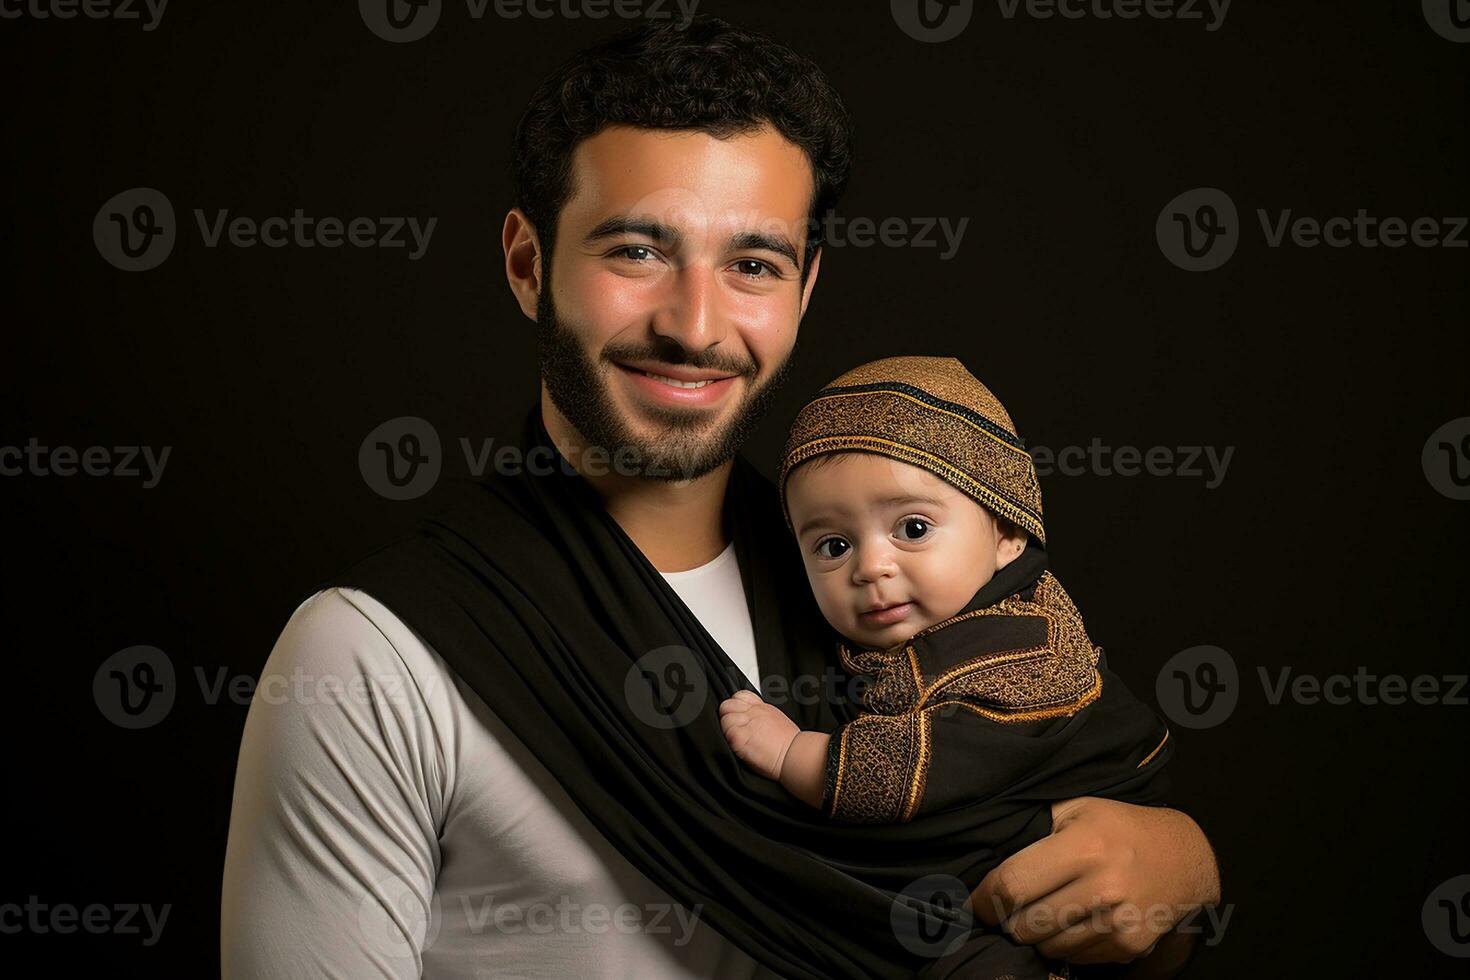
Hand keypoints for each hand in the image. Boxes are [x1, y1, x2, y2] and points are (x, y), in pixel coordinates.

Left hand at [719, 690, 798, 781]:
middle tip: (736, 730)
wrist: (793, 755)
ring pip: (724, 717)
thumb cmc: (789, 745)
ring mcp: (745, 722)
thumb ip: (760, 716)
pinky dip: (729, 740)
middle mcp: (752, 711)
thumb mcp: (776, 720)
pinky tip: (739, 746)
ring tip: (739, 739)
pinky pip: (725, 732)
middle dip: (728, 716)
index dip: (736, 706)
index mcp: (761, 707)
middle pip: (727, 704)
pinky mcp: (738, 736)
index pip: (739, 696)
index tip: (738, 717)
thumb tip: (749, 719)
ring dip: (727, 728)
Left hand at [969, 797, 1219, 965]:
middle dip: (1009, 919)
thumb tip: (987, 850)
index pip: (1013, 885)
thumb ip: (1035, 827)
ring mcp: (1118, 922)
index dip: (984, 899)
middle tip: (1011, 907)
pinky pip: (1075, 958)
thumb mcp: (1077, 808)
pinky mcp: (1129, 945)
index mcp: (1083, 847)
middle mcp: (1101, 887)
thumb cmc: (1120, 827)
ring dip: (1037, 934)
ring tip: (1046, 910)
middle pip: (1025, 924)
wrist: (1184, 858)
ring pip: (1047, 946)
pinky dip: (1065, 945)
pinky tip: (1075, 921)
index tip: (974, 902)